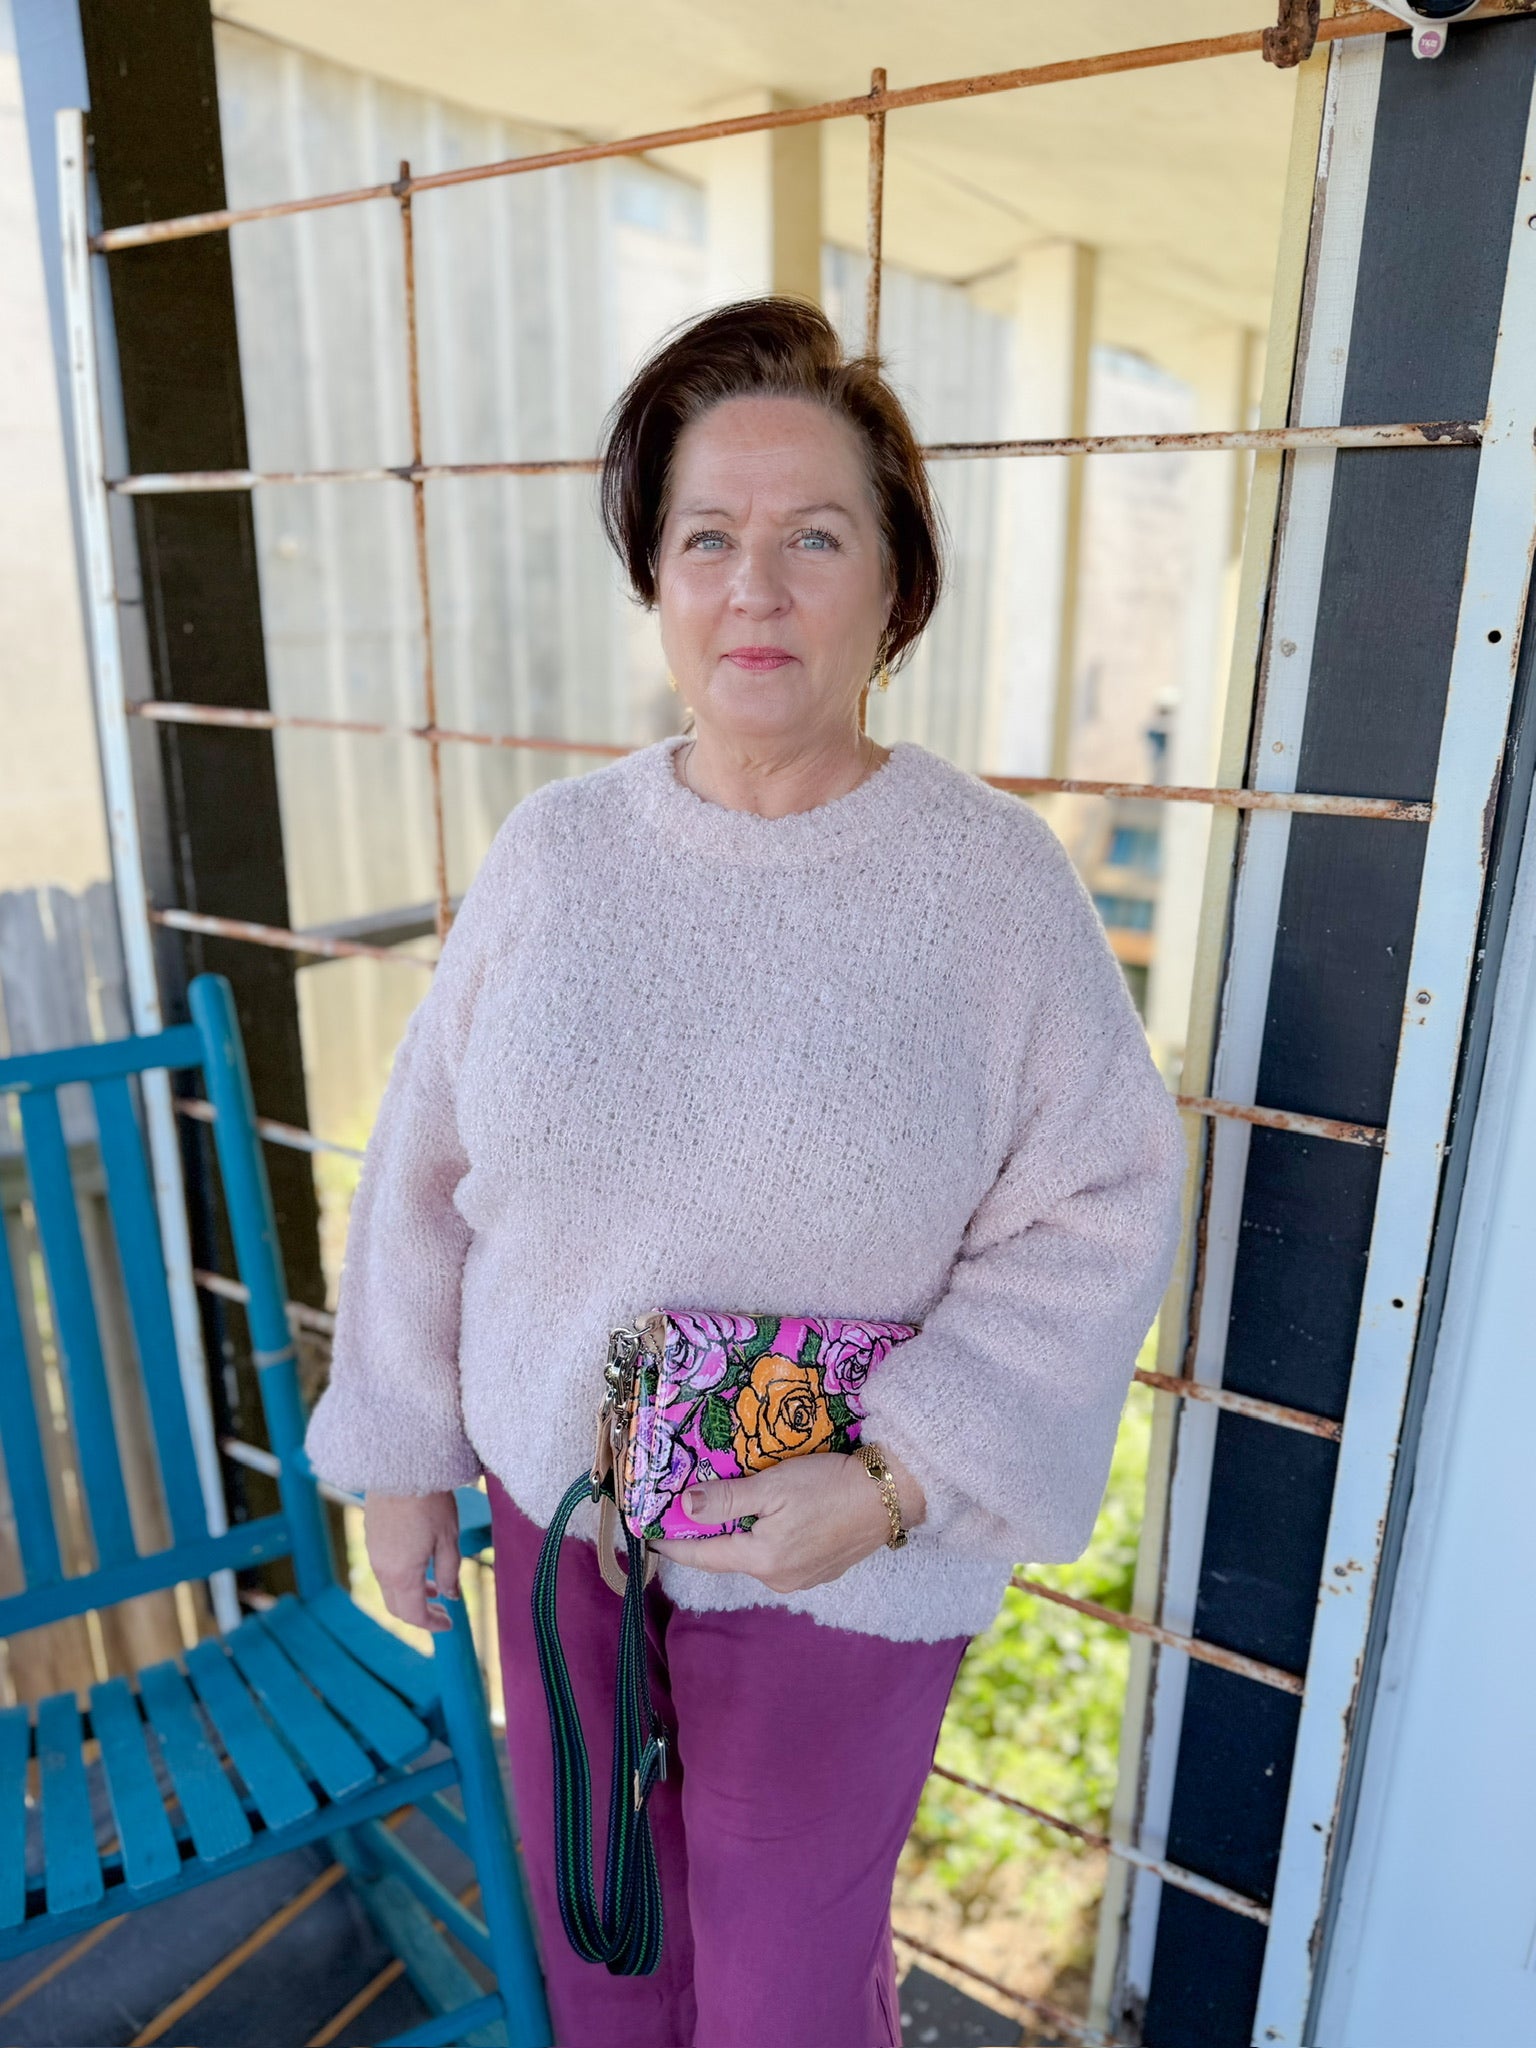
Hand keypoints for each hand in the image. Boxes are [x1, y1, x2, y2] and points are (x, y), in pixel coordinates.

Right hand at [364, 1489, 460, 1632]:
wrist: (401, 1466)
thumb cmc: (430, 1501)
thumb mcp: (449, 1539)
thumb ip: (450, 1571)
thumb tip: (451, 1596)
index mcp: (401, 1574)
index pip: (414, 1614)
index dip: (432, 1624)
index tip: (450, 1625)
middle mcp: (382, 1568)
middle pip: (397, 1607)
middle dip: (420, 1615)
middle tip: (443, 1613)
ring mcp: (373, 1552)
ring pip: (390, 1588)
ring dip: (412, 1595)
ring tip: (436, 1587)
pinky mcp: (371, 1537)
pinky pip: (384, 1569)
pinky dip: (402, 1578)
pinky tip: (420, 1565)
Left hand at [648, 1447, 925, 1594]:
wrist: (892, 1494)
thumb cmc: (830, 1485)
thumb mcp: (773, 1485)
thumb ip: (727, 1498)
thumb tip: (684, 1508)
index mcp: (762, 1561)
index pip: (703, 1556)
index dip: (673, 1544)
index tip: (647, 1534)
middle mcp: (778, 1580)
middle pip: (729, 1556)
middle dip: (709, 1535)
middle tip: (687, 1507)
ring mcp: (803, 1579)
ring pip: (756, 1554)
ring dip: (741, 1533)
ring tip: (730, 1506)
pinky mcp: (822, 1570)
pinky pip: (780, 1555)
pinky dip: (767, 1537)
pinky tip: (773, 1516)